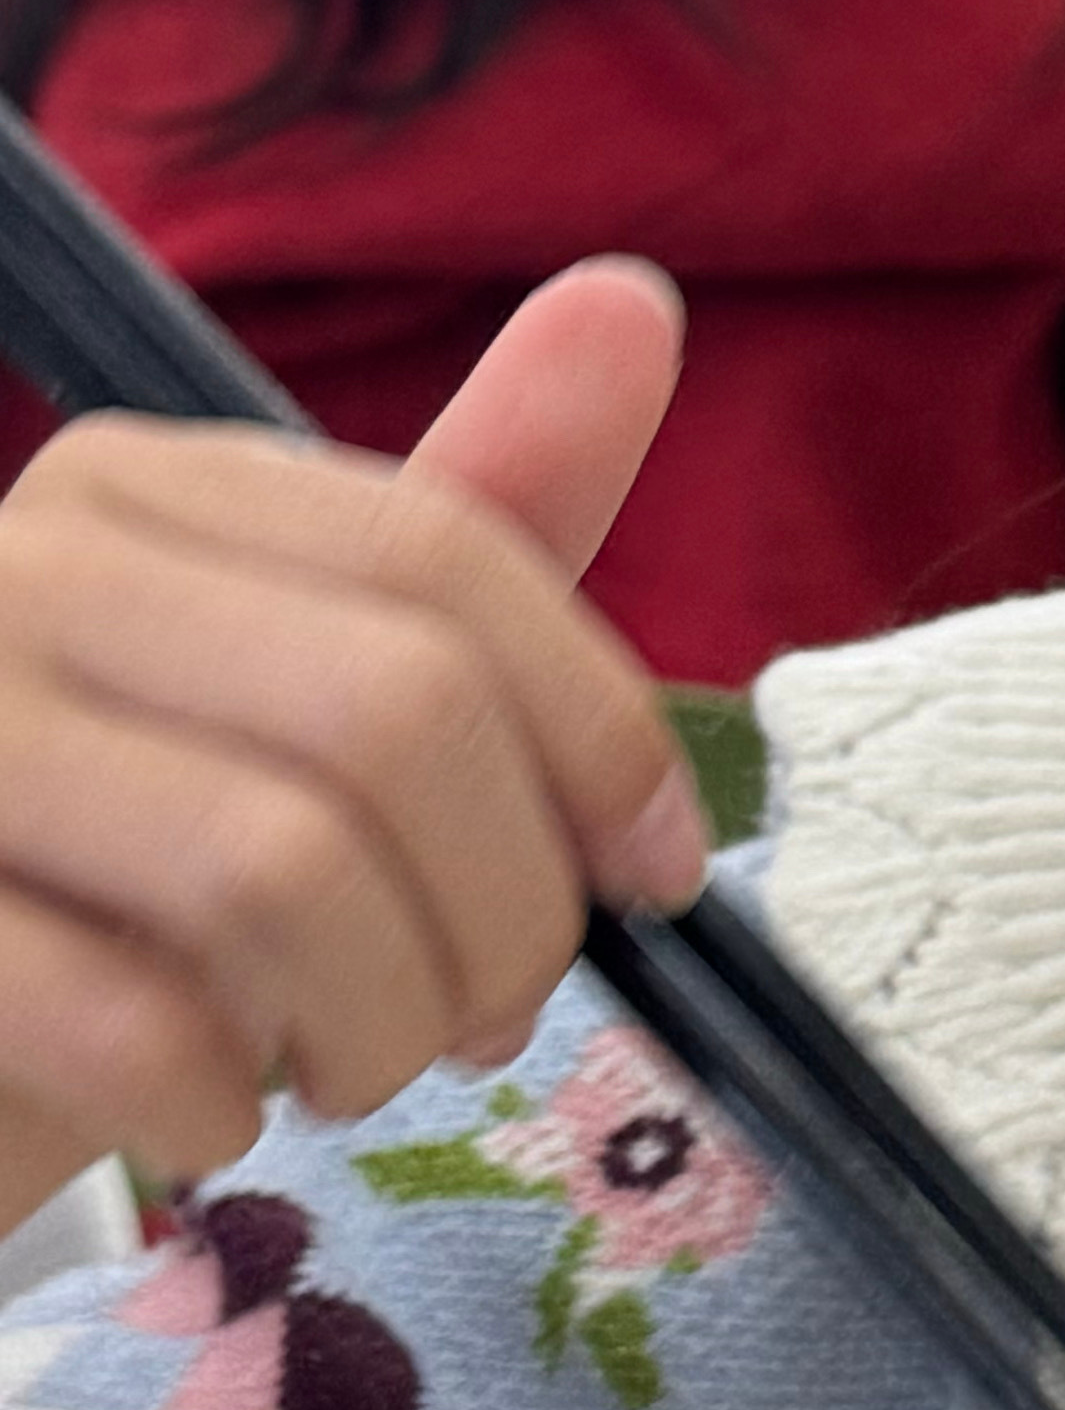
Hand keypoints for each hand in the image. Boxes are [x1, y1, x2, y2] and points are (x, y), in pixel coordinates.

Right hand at [0, 261, 704, 1242]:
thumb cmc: (130, 874)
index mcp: (138, 492)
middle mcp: (19, 570)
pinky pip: (129, 1022)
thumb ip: (473, 535)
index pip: (449, 559)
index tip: (656, 876)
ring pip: (284, 869)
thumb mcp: (309, 695)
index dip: (600, 736)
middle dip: (504, 911)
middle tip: (485, 1017)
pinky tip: (203, 1111)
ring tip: (352, 1061)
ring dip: (378, 1019)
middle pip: (396, 715)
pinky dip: (217, 1102)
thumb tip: (631, 299)